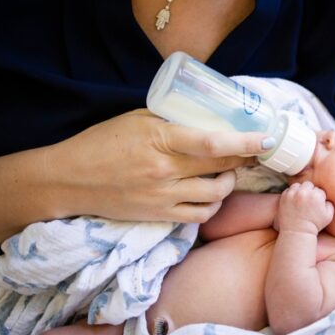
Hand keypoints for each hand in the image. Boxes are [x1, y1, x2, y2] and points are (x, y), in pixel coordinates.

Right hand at [42, 109, 270, 222]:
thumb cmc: (101, 144)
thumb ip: (170, 121)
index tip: (264, 138)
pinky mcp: (158, 215)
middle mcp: (164, 170)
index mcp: (160, 139)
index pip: (213, 142)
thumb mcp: (136, 120)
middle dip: (245, 159)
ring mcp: (162, 196)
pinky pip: (198, 216)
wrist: (69, 180)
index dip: (245, 141)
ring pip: (215, 195)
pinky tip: (211, 195)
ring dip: (229, 184)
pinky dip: (212, 206)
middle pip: (220, 167)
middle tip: (255, 151)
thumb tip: (206, 118)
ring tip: (228, 173)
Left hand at [274, 182, 333, 234]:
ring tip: (301, 201)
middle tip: (308, 202)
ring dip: (300, 191)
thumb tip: (325, 196)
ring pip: (298, 185)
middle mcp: (304, 192)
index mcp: (316, 195)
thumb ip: (330, 203)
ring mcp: (293, 194)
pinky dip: (291, 194)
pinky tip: (294, 202)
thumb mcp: (329, 216)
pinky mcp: (284, 197)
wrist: (297, 232)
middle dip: (309, 192)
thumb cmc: (314, 225)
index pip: (319, 190)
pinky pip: (289, 190)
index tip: (316, 205)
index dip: (318, 197)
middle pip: (308, 185)